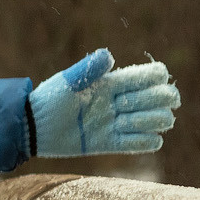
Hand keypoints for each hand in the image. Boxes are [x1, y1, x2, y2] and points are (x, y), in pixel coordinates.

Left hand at [30, 48, 178, 156]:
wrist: (36, 128)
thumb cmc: (50, 99)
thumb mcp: (68, 82)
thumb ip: (88, 69)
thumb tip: (108, 56)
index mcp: (114, 82)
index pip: (152, 75)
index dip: (157, 76)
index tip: (153, 79)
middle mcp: (122, 101)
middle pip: (162, 97)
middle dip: (159, 98)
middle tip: (129, 104)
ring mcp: (119, 123)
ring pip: (160, 120)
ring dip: (150, 120)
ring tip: (123, 122)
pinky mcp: (113, 144)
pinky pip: (146, 144)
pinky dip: (147, 141)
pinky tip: (129, 136)